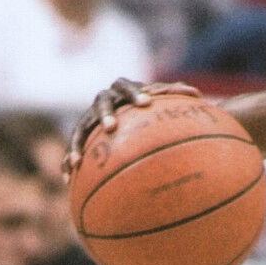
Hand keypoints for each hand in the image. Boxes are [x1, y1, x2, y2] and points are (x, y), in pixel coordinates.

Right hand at [65, 79, 202, 174]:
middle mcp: (103, 101)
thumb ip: (175, 96)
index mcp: (121, 91)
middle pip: (100, 103)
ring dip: (77, 143)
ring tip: (77, 161)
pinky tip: (68, 177)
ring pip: (80, 128)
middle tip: (112, 127)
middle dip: (105, 114)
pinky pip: (73, 148)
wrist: (122, 110)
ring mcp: (89, 117)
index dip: (134, 93)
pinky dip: (67, 161)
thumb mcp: (159, 101)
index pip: (126, 87)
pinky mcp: (82, 135)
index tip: (146, 103)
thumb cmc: (146, 106)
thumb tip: (198, 94)